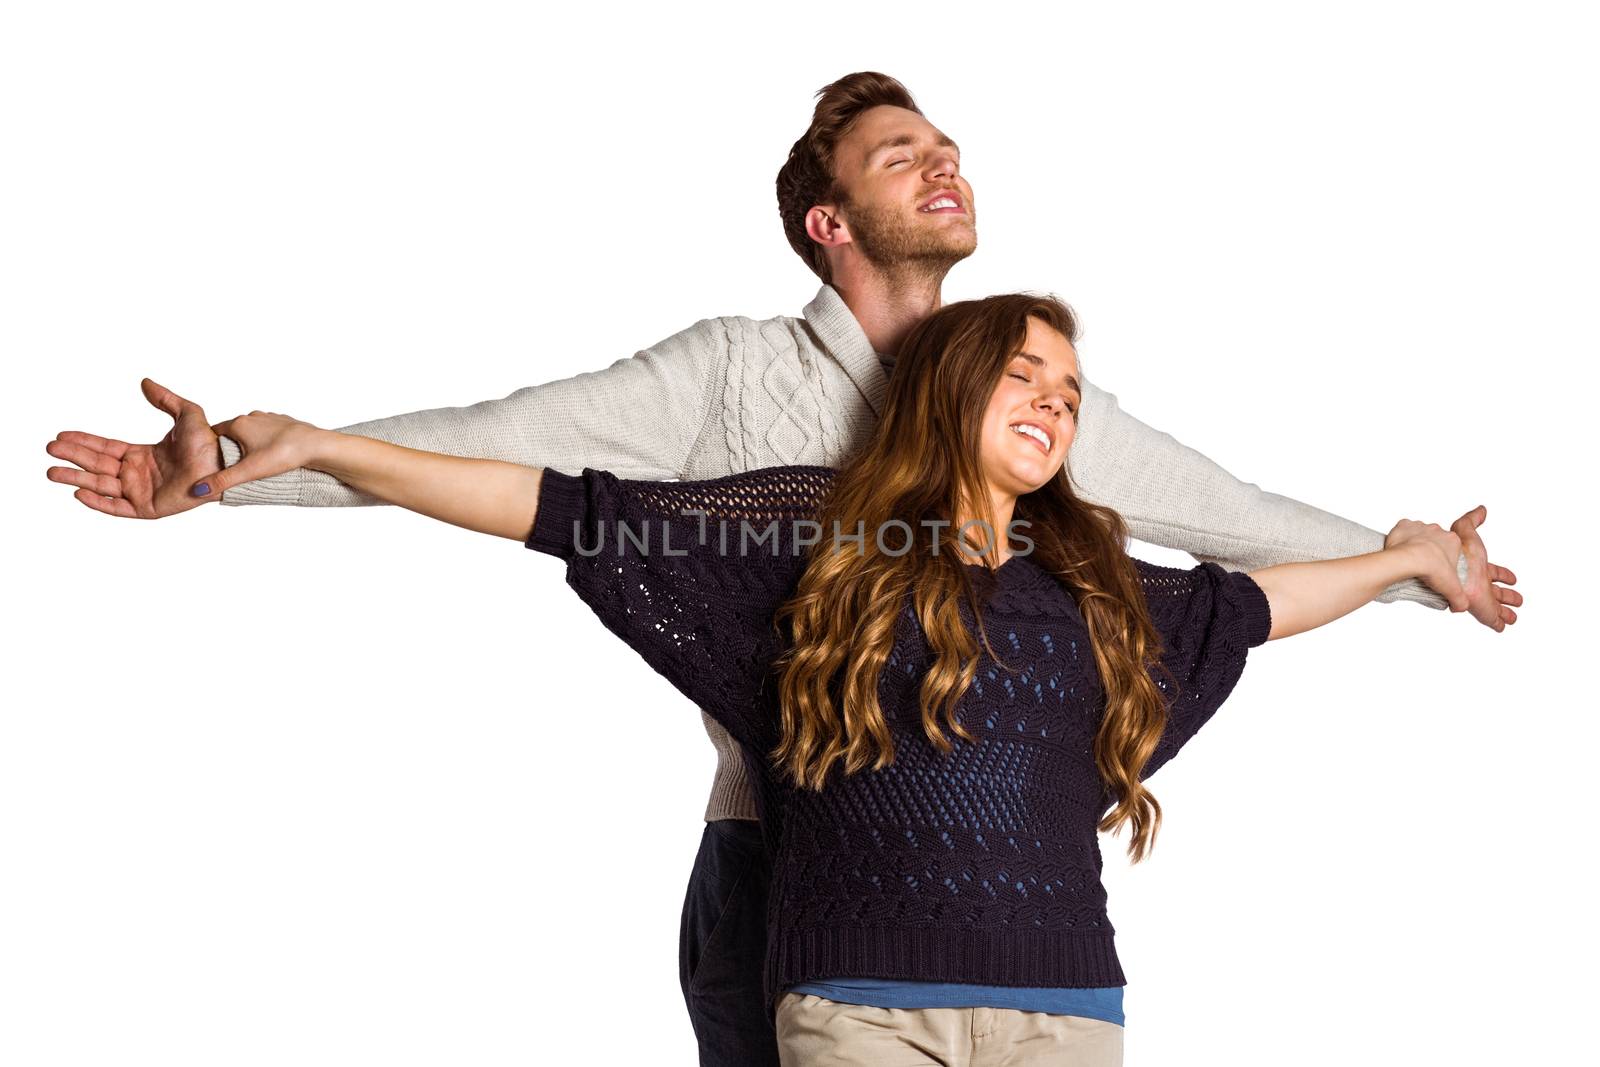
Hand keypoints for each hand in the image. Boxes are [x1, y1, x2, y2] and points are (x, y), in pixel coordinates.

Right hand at [46, 378, 222, 518]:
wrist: (223, 465)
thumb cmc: (209, 443)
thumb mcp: (187, 414)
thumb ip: (165, 399)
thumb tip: (145, 382)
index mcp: (142, 455)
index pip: (105, 448)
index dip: (84, 442)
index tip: (61, 436)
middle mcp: (138, 473)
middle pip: (97, 465)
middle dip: (73, 457)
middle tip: (49, 449)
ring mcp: (141, 491)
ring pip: (101, 485)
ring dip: (76, 478)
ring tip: (51, 472)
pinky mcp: (147, 508)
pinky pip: (117, 507)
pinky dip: (98, 502)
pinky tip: (79, 493)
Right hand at [200, 410, 328, 496]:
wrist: (317, 445)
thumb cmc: (284, 454)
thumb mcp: (249, 471)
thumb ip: (223, 480)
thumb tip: (198, 490)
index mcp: (239, 423)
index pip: (214, 433)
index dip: (211, 448)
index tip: (213, 462)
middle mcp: (252, 416)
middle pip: (232, 432)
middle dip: (230, 448)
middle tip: (234, 466)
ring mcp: (269, 417)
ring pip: (251, 432)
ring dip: (249, 445)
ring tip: (254, 462)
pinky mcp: (284, 422)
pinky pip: (268, 432)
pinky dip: (265, 442)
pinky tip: (271, 454)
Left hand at [1385, 517, 1467, 611]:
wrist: (1409, 561)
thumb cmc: (1432, 570)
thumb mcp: (1452, 589)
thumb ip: (1460, 600)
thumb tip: (1461, 607)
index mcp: (1453, 541)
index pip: (1452, 548)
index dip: (1445, 559)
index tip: (1438, 568)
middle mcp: (1438, 530)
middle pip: (1436, 540)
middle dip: (1431, 551)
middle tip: (1424, 565)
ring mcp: (1420, 526)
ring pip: (1419, 533)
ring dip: (1416, 544)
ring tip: (1410, 560)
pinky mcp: (1404, 525)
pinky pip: (1403, 528)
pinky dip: (1401, 537)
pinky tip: (1400, 549)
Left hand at [1448, 505, 1521, 632]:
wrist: (1445, 571)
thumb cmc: (1455, 552)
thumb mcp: (1464, 532)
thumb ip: (1471, 521)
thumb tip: (1481, 509)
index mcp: (1477, 567)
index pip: (1492, 572)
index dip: (1502, 574)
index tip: (1513, 578)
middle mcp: (1480, 583)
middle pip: (1496, 591)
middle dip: (1507, 596)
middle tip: (1518, 599)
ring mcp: (1480, 597)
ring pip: (1496, 606)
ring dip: (1506, 611)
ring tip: (1514, 616)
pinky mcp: (1481, 610)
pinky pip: (1492, 619)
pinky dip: (1499, 623)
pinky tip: (1503, 626)